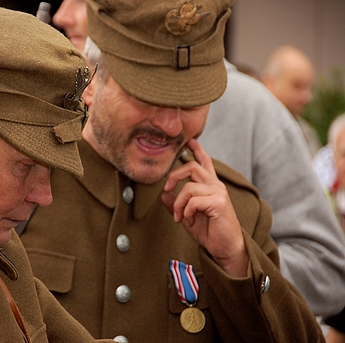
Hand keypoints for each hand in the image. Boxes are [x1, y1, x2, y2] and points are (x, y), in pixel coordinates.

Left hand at [161, 139, 248, 277]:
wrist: (226, 249)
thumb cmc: (210, 232)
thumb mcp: (188, 215)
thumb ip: (176, 202)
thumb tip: (163, 194)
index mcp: (210, 186)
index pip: (204, 162)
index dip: (197, 150)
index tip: (189, 140)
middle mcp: (216, 185)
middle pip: (192, 167)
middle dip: (174, 176)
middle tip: (166, 189)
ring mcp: (219, 193)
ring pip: (188, 187)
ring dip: (178, 204)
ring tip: (180, 217)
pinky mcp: (219, 203)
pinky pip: (193, 201)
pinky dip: (186, 212)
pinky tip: (189, 221)